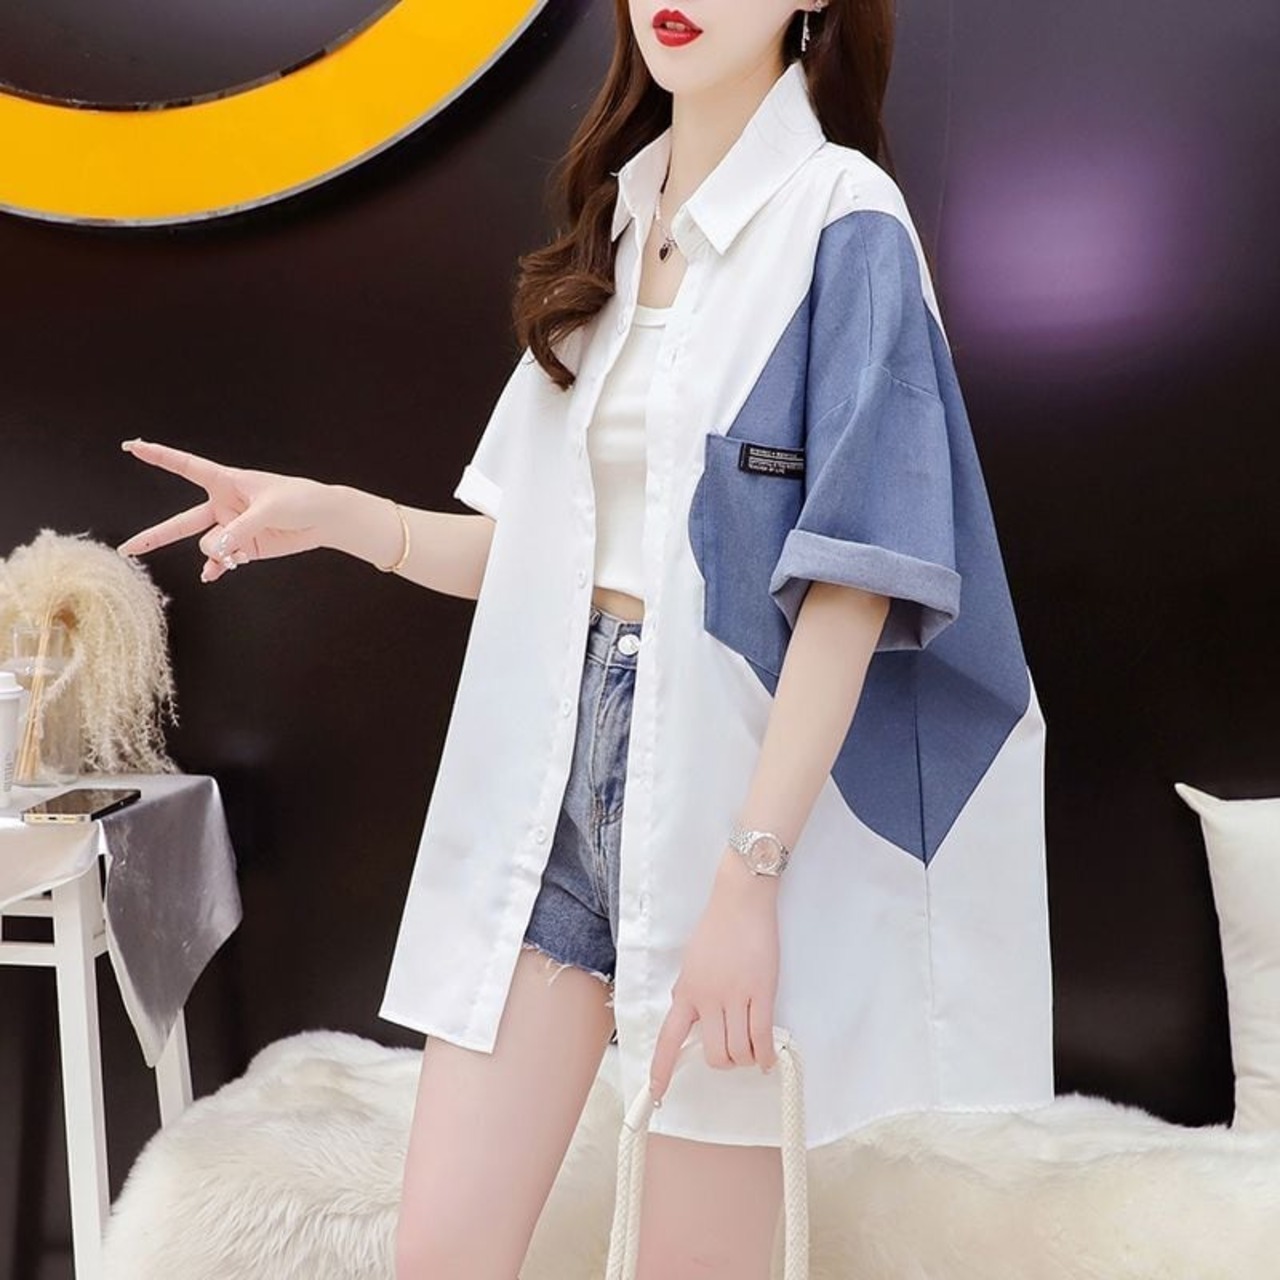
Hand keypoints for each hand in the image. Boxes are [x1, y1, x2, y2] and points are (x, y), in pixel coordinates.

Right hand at [117, 438, 336, 582]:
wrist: (324, 519)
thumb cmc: (300, 499)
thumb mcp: (270, 509)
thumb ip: (240, 529)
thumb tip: (213, 552)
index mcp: (226, 481)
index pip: (185, 466)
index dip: (158, 456)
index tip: (133, 446)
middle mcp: (223, 505)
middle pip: (180, 522)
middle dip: (154, 536)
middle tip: (126, 549)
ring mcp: (231, 529)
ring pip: (208, 547)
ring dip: (220, 554)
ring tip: (241, 554)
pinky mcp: (244, 547)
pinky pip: (220, 561)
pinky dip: (217, 568)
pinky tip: (212, 575)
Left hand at [648, 848, 780, 1104]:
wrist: (740, 901)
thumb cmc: (716, 928)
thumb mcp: (692, 961)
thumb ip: (689, 990)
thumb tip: (688, 1014)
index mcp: (686, 991)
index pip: (669, 1038)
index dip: (662, 1069)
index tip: (656, 1092)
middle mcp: (708, 998)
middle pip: (715, 1054)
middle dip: (725, 1062)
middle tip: (733, 1054)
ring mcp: (735, 996)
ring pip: (739, 1050)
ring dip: (746, 1059)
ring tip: (751, 1052)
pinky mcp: (762, 992)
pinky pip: (763, 1036)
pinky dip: (765, 1054)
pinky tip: (767, 1058)